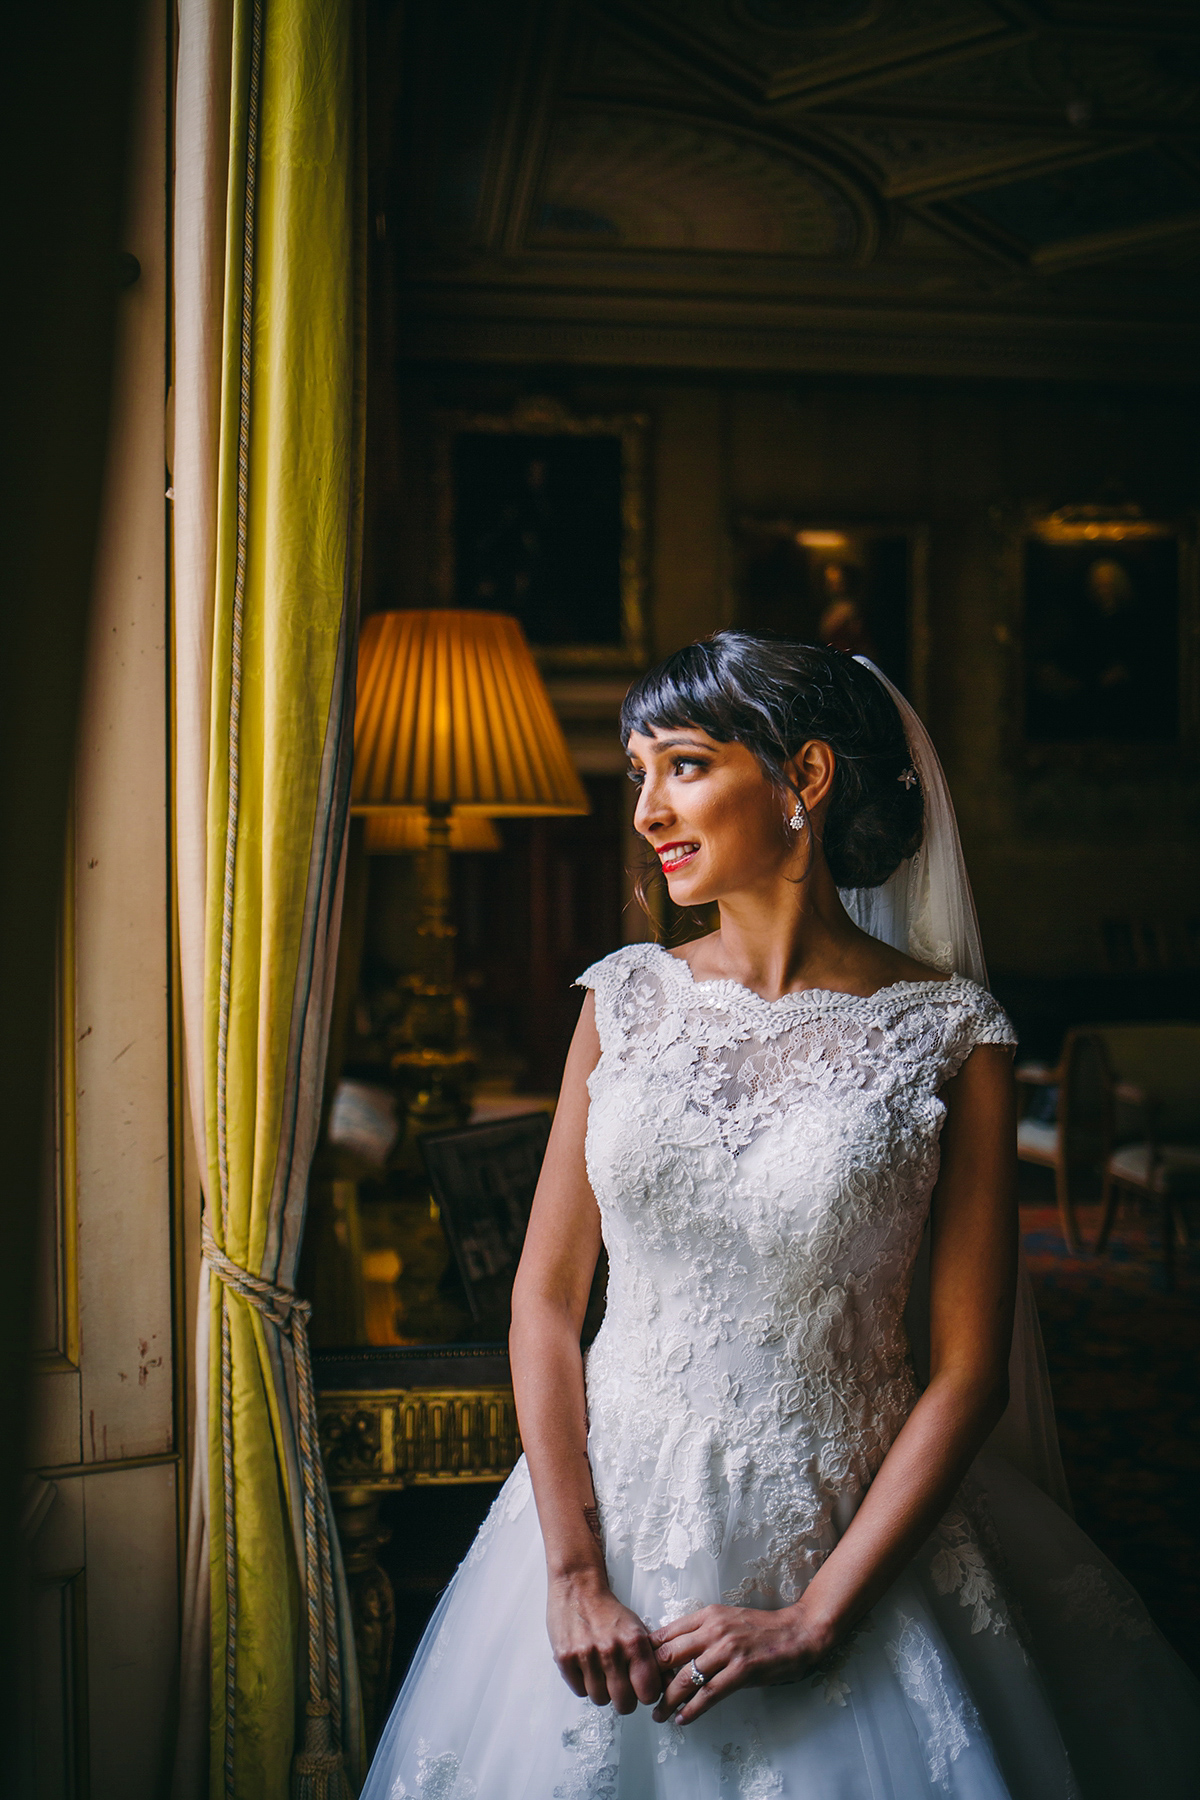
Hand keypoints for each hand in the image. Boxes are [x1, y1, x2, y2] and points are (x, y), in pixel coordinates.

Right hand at [547, 1570, 663, 1714]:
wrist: (578, 1587)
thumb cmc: (609, 1612)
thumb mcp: (638, 1629)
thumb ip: (653, 1659)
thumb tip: (669, 1686)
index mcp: (634, 1643)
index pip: (648, 1693)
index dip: (645, 1693)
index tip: (640, 1687)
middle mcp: (611, 1650)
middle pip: (624, 1704)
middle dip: (624, 1699)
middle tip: (620, 1686)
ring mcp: (586, 1655)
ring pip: (600, 1699)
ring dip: (602, 1690)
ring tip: (601, 1671)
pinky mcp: (565, 1658)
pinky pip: (579, 1691)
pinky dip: (583, 1684)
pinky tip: (586, 1667)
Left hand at [650, 1601, 833, 1724]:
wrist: (796, 1632)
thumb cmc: (761, 1628)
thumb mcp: (727, 1620)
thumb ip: (702, 1632)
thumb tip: (673, 1652)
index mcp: (707, 1615)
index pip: (666, 1634)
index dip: (648, 1655)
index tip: (639, 1671)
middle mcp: (713, 1630)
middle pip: (669, 1656)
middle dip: (652, 1679)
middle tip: (643, 1696)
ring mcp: (727, 1650)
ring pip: (685, 1678)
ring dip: (668, 1700)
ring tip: (658, 1714)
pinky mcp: (741, 1670)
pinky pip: (709, 1694)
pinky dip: (692, 1710)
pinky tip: (682, 1719)